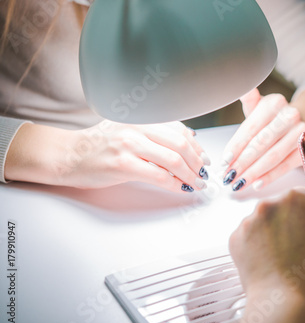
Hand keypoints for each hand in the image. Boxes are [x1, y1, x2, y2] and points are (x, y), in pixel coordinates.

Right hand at [6, 121, 209, 192]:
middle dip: (198, 162)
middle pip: (180, 144)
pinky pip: (159, 176)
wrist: (67, 155)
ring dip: (190, 175)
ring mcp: (129, 145)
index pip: (179, 129)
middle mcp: (136, 127)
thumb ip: (155, 133)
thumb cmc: (98, 145)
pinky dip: (175, 184)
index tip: (203, 158)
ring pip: (173, 160)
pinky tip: (180, 188)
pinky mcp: (122, 164)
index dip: (196, 146)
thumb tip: (187, 141)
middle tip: (203, 173)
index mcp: (140, 117)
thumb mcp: (128, 130)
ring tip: (196, 183)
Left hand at [221, 89, 304, 191]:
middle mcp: (289, 116)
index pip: (250, 128)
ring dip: (253, 173)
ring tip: (238, 183)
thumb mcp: (260, 106)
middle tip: (228, 176)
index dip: (235, 147)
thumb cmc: (275, 116)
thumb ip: (247, 98)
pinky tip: (256, 183)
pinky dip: (270, 176)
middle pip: (260, 144)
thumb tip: (237, 87)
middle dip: (242, 163)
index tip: (224, 161)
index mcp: (274, 103)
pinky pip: (285, 166)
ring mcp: (300, 133)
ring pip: (272, 157)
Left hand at [229, 188, 304, 322]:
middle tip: (295, 242)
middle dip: (286, 220)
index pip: (301, 195)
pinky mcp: (235, 236)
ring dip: (269, 230)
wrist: (281, 301)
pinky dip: (255, 243)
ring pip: (262, 219)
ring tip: (280, 254)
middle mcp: (268, 205)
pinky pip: (248, 234)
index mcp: (294, 200)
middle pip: (279, 205)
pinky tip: (266, 258)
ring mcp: (249, 220)